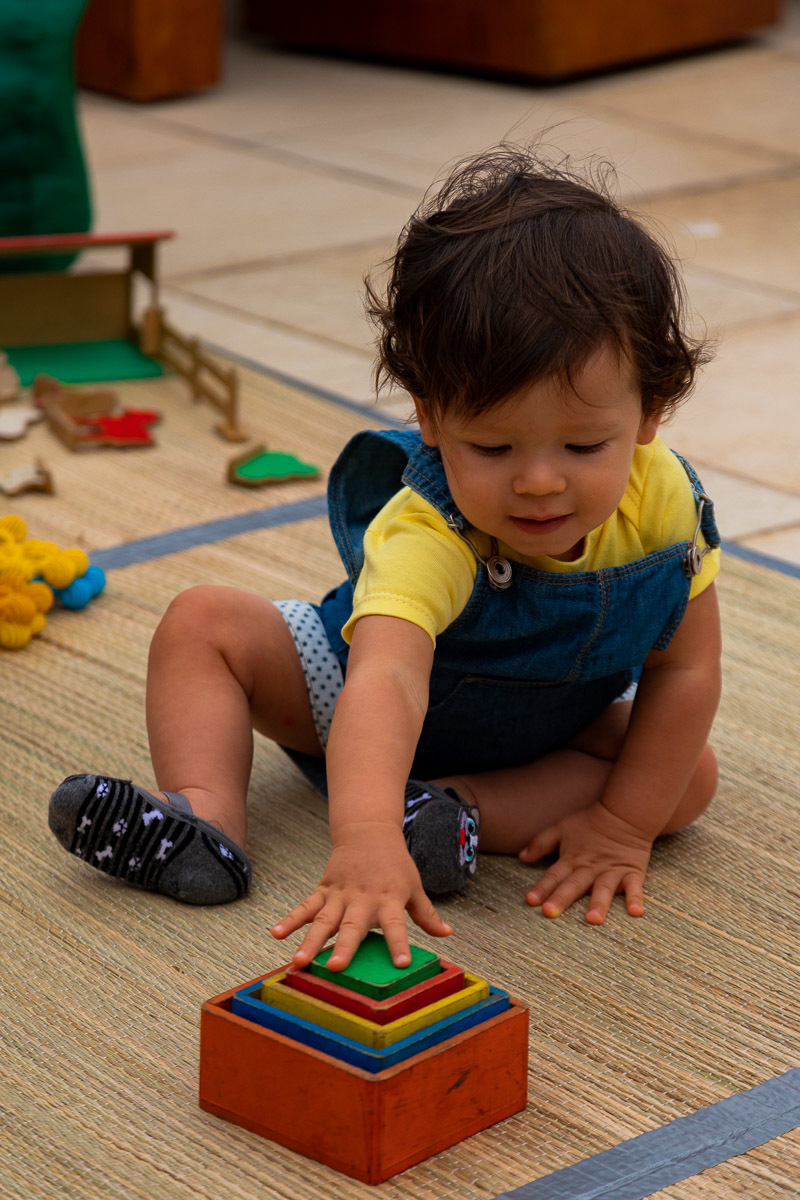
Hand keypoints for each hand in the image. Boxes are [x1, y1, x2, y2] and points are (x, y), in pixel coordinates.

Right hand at [270, 821, 451, 969]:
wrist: (369, 831)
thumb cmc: (395, 864)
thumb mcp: (414, 887)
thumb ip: (427, 914)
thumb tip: (447, 934)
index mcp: (389, 899)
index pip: (397, 925)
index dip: (399, 944)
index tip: (401, 964)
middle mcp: (363, 899)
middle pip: (353, 926)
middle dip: (344, 947)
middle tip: (334, 968)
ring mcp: (340, 894)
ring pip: (323, 920)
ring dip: (310, 941)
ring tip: (299, 962)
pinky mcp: (323, 889)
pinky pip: (304, 906)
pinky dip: (290, 920)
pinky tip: (276, 934)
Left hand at [519, 802, 653, 923]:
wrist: (623, 814)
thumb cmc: (590, 823)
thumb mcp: (561, 828)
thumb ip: (541, 843)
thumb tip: (522, 856)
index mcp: (572, 859)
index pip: (554, 875)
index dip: (542, 887)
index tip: (530, 900)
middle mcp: (590, 868)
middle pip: (574, 884)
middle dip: (561, 898)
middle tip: (550, 912)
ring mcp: (611, 871)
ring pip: (603, 888)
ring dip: (598, 903)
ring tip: (593, 919)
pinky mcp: (632, 872)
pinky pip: (634, 887)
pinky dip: (635, 898)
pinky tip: (636, 912)